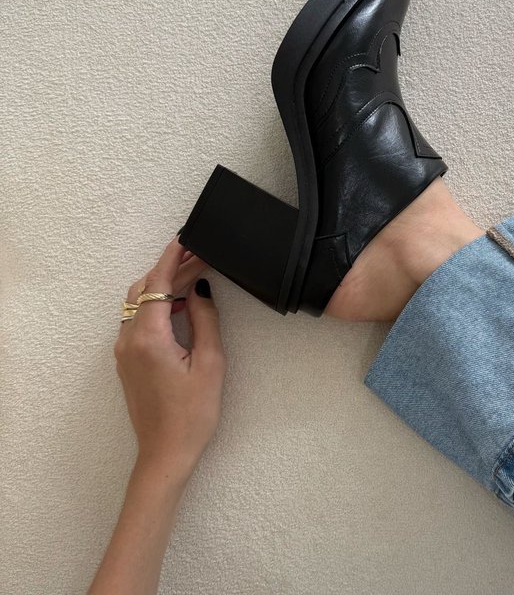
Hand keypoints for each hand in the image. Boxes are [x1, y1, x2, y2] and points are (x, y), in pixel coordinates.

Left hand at [115, 236, 225, 478]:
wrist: (166, 453)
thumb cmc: (192, 413)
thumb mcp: (210, 363)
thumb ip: (205, 320)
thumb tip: (200, 290)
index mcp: (149, 337)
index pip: (156, 283)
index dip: (171, 257)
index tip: (185, 238)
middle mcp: (129, 340)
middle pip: (145, 289)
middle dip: (172, 268)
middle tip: (201, 255)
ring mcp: (125, 350)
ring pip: (140, 303)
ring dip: (165, 285)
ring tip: (196, 274)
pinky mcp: (128, 360)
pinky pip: (139, 319)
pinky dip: (159, 303)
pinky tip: (182, 303)